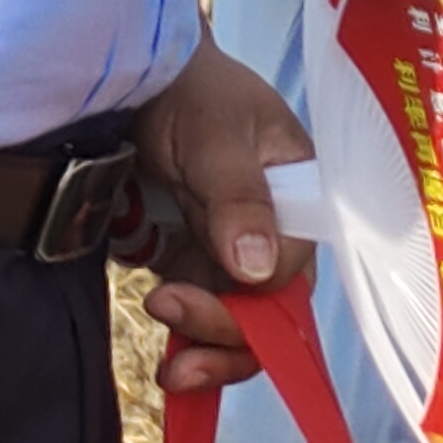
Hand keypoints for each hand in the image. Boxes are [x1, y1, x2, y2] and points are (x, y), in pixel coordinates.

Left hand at [130, 38, 310, 396]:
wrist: (140, 75)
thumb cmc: (188, 89)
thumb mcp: (214, 136)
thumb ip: (238, 197)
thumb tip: (257, 269)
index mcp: (302, 192)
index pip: (291, 266)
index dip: (250, 300)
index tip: (184, 294)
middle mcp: (278, 224)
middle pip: (272, 306)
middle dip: (227, 336)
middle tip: (172, 344)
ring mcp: (238, 243)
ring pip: (240, 318)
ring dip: (208, 347)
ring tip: (170, 367)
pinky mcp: (200, 254)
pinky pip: (205, 306)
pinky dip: (188, 331)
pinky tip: (166, 347)